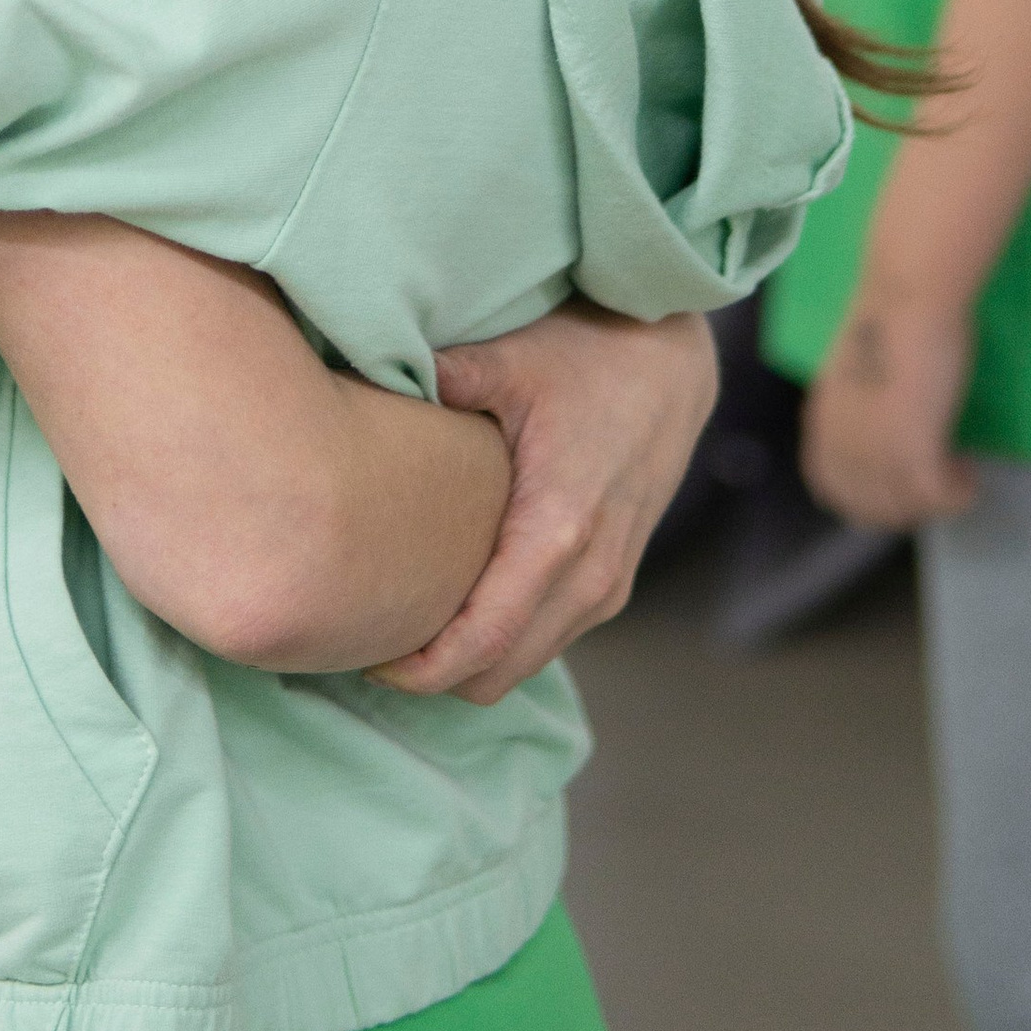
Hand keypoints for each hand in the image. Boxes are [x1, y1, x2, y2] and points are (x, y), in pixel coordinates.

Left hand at [369, 302, 716, 704]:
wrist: (672, 362)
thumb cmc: (589, 354)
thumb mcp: (511, 360)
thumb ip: (441, 380)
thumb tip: (358, 377)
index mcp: (557, 530)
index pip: (483, 640)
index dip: (421, 668)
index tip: (366, 659)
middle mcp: (590, 576)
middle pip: (498, 673)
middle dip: (432, 676)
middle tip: (367, 642)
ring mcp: (609, 586)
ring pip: (524, 663)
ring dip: (467, 663)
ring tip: (404, 626)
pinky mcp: (614, 582)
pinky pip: (547, 639)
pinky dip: (501, 643)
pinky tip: (456, 604)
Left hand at [800, 298, 978, 527]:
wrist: (907, 297)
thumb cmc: (891, 316)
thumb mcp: (856, 370)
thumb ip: (858, 406)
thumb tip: (883, 426)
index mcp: (822, 421)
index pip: (832, 488)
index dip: (869, 497)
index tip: (902, 484)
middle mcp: (841, 444)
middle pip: (869, 508)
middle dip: (907, 503)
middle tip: (938, 479)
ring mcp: (874, 451)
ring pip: (905, 508)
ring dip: (935, 500)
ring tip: (958, 469)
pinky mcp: (912, 451)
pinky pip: (937, 500)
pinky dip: (958, 495)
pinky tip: (969, 472)